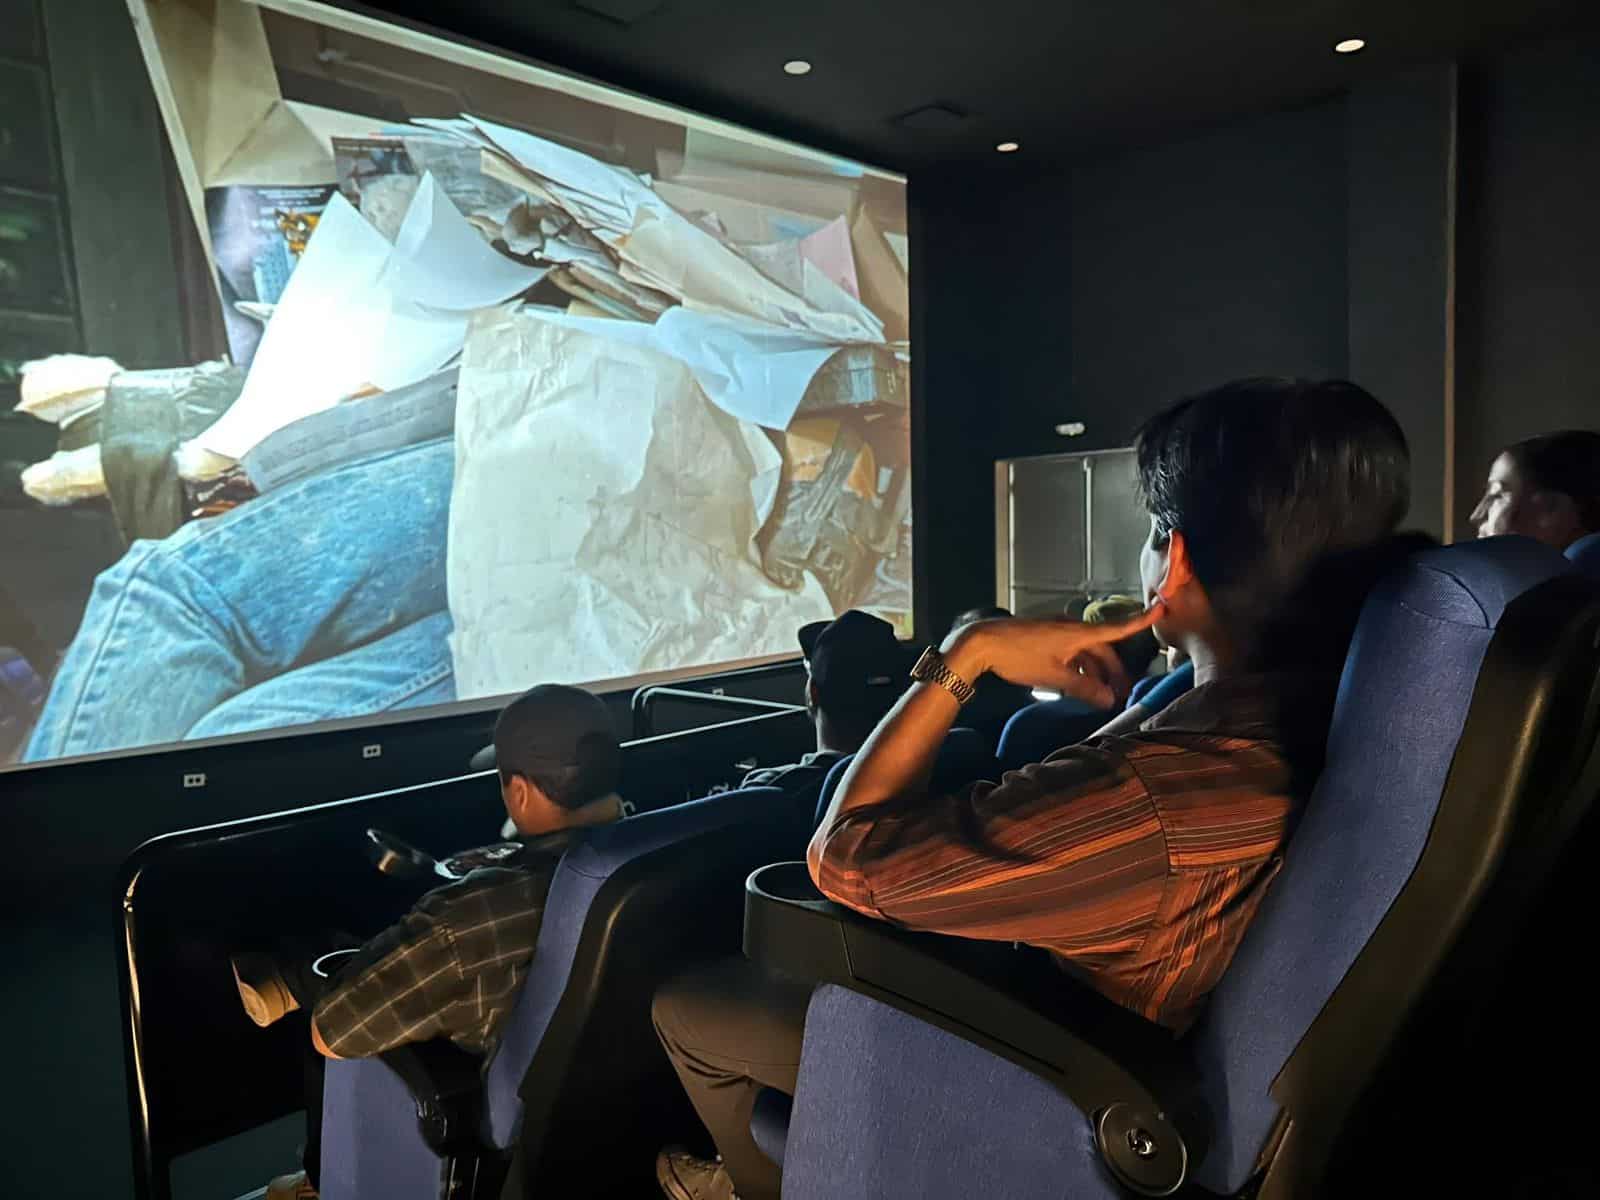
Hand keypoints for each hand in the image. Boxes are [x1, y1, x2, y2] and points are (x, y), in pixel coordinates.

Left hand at [941, 606, 1163, 707]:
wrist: (982, 643)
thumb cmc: (1018, 657)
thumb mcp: (1054, 677)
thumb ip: (1083, 689)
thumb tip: (1109, 700)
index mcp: (1077, 633)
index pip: (1117, 628)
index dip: (1140, 621)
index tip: (1160, 610)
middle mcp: (1071, 628)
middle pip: (1102, 648)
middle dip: (1114, 670)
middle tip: (1123, 693)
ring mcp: (1057, 632)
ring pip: (1085, 652)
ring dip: (1095, 672)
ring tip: (1101, 696)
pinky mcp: (1044, 638)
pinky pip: (1070, 651)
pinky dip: (1078, 667)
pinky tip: (1077, 685)